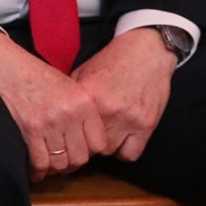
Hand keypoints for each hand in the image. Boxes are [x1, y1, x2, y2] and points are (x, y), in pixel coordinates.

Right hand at [0, 29, 106, 181]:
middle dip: (70, 163)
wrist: (3, 63)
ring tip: (46, 163)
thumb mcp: (66, 86)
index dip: (88, 151)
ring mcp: (50, 122)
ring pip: (60, 163)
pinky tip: (33, 168)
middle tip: (60, 160)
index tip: (77, 150)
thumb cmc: (33, 75)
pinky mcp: (29, 129)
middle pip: (80, 158)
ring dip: (52, 168)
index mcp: (83, 102)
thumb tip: (85, 142)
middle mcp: (70, 114)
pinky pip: (40, 162)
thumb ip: (80, 112)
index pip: (99, 144)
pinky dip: (37, 170)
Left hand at [70, 27, 175, 161]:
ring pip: (109, 151)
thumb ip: (72, 95)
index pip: (71, 129)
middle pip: (88, 143)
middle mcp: (108, 109)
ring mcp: (129, 118)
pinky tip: (123, 138)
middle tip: (89, 134)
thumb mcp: (85, 72)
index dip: (70, 134)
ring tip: (107, 132)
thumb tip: (58, 117)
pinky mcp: (147, 124)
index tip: (71, 134)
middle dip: (87, 141)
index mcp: (89, 95)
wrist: (147, 51)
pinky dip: (126, 150)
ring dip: (106, 145)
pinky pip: (130, 154)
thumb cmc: (114, 61)